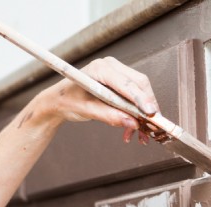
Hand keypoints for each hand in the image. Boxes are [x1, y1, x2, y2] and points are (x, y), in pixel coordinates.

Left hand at [33, 56, 159, 144]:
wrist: (58, 100)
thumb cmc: (67, 101)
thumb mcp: (86, 110)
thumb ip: (109, 116)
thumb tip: (132, 123)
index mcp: (100, 68)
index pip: (127, 83)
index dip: (141, 99)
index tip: (151, 113)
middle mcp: (111, 66)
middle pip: (139, 85)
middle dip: (147, 107)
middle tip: (152, 127)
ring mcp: (117, 72)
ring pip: (140, 91)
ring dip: (143, 113)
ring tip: (142, 134)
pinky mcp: (119, 82)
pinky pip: (135, 96)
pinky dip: (137, 113)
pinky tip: (132, 129)